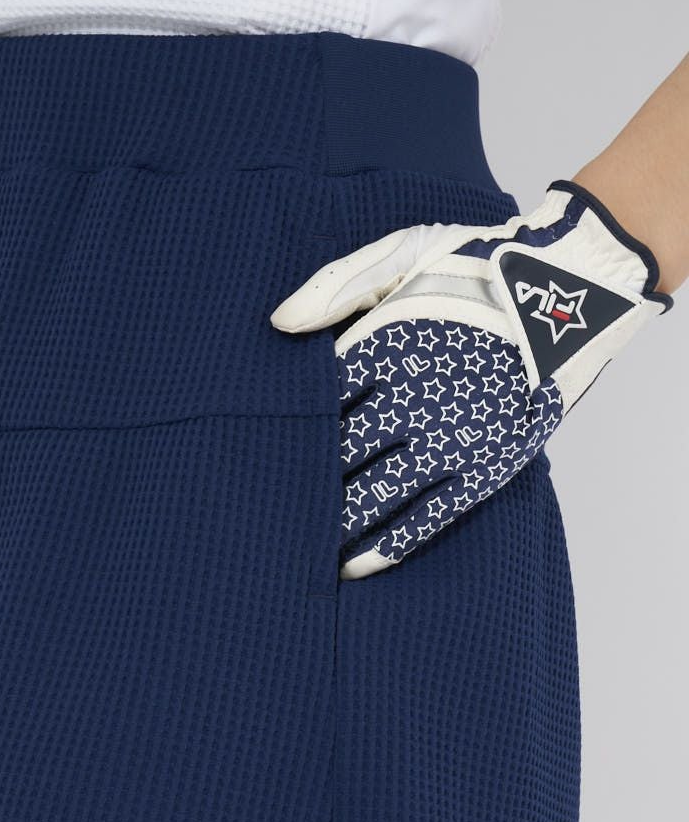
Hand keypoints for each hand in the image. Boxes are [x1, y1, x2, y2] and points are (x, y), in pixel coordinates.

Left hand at [271, 181, 671, 578]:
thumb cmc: (474, 269)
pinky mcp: (484, 471)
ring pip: (372, 498)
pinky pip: (425, 521)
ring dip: (331, 528)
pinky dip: (384, 548)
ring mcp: (451, 441)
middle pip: (334, 457)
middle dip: (294, 488)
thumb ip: (336, 286)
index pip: (314, 401)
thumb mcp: (403, 253)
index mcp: (387, 346)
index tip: (249, 454)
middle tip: (255, 515)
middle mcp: (415, 400)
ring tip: (294, 552)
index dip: (280, 430)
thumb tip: (276, 326)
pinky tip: (351, 568)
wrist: (573, 292)